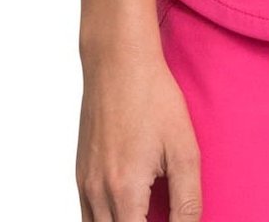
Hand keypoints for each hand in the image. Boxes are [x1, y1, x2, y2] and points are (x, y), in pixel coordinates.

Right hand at [76, 38, 200, 221]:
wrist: (119, 61)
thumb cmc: (153, 98)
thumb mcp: (184, 150)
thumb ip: (187, 201)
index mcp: (125, 192)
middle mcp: (98, 194)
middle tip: (161, 215)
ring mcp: (84, 184)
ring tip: (147, 213)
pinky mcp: (80, 173)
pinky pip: (87, 215)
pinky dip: (106, 221)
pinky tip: (129, 211)